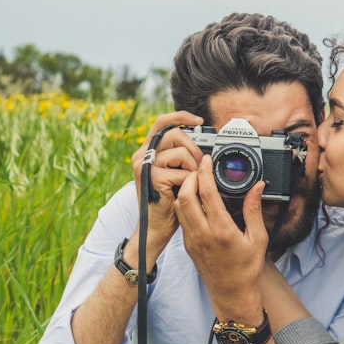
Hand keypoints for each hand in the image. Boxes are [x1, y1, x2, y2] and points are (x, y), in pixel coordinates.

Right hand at [130, 111, 204, 248]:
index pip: (163, 122)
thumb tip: (201, 140)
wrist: (158, 227)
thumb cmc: (170, 200)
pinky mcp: (152, 178)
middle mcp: (142, 154)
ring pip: (181, 152)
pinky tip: (184, 191)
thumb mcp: (176, 171)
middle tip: (198, 165)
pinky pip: (183, 172)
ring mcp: (145, 166)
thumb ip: (181, 154)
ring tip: (188, 182)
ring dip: (193, 168)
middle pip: (175, 134)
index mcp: (148, 150)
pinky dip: (190, 182)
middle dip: (194, 148)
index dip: (181, 116)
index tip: (199, 121)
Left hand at [175, 155, 267, 320]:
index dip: (205, 172)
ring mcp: (192, 240)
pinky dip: (185, 203)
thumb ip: (255, 210)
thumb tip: (257, 187)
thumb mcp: (258, 238)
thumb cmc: (247, 269)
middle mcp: (203, 234)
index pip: (207, 194)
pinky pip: (182, 218)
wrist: (231, 294)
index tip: (207, 160)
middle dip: (190, 177)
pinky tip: (195, 199)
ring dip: (185, 189)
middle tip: (199, 168)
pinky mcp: (187, 245)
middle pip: (185, 196)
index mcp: (222, 230)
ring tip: (196, 180)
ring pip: (179, 206)